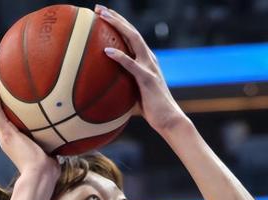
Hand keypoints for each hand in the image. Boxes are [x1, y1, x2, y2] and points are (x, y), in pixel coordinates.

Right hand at [0, 77, 59, 184]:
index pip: (8, 125)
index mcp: (16, 143)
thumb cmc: (48, 171)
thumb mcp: (51, 154)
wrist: (40, 177)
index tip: (7, 100)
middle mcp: (7, 139)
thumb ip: (54, 146)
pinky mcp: (5, 134)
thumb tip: (68, 140)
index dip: (6, 112)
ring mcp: (5, 137)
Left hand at [94, 5, 185, 134]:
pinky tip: (107, 50)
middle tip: (98, 8)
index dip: (118, 23)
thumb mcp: (135, 94)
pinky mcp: (148, 79)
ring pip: (133, 40)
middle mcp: (149, 59)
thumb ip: (124, 86)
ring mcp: (149, 67)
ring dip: (118, 26)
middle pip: (131, 31)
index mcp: (146, 61)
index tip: (103, 15)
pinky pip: (132, 65)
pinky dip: (120, 56)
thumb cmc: (152, 111)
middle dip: (115, 17)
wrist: (169, 120)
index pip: (132, 37)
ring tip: (103, 16)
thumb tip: (106, 91)